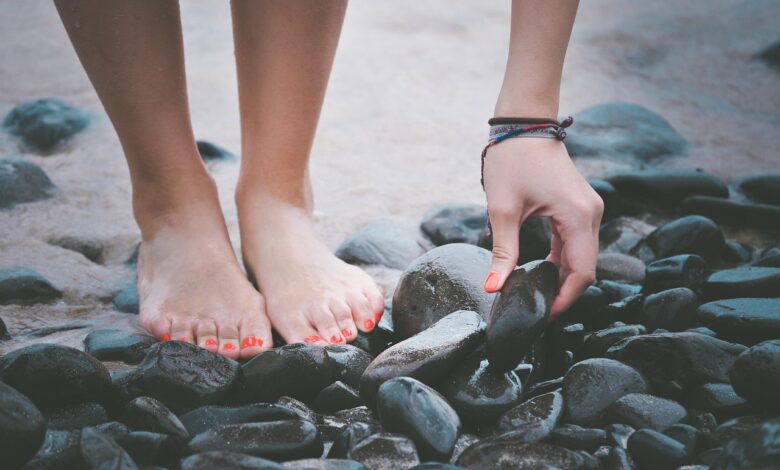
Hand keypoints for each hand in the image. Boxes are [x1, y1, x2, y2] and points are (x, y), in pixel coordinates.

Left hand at [482, 136, 602, 319]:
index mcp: (578, 216)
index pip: (582, 273)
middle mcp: (591, 214)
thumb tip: (493, 289)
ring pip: (581, 256)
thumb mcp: (503, 211)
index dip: (565, 300)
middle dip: (563, 293)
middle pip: (585, 268)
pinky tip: (542, 274)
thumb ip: (503, 253)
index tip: (543, 317)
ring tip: (536, 297)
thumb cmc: (511, 160)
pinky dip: (561, 260)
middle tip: (536, 312)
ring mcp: (588, 209)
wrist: (522, 123)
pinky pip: (575, 242)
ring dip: (561, 278)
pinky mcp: (578, 206)